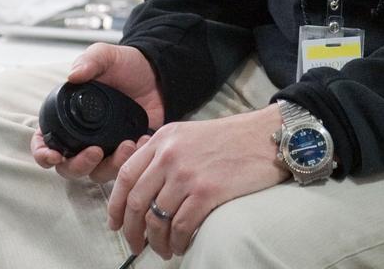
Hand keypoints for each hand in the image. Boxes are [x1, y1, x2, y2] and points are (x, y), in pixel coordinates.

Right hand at [30, 43, 164, 182]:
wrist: (157, 73)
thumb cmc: (125, 65)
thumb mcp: (106, 56)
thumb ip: (89, 61)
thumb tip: (74, 75)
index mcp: (69, 118)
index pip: (45, 143)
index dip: (43, 154)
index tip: (53, 156)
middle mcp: (83, 138)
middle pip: (69, 167)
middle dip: (78, 166)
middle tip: (95, 152)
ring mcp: (105, 148)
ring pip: (97, 173)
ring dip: (109, 166)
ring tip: (127, 145)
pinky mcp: (127, 152)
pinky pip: (125, 168)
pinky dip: (132, 160)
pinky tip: (142, 141)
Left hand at [108, 104, 287, 259]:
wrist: (268, 136)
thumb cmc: (233, 138)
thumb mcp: (190, 134)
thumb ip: (165, 153)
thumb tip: (145, 187)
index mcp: (164, 138)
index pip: (126, 176)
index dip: (115, 206)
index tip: (115, 224)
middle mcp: (170, 155)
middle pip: (137, 202)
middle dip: (133, 231)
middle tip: (137, 245)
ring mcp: (188, 174)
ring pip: (157, 219)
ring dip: (157, 242)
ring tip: (165, 250)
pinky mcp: (208, 192)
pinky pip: (181, 227)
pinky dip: (179, 242)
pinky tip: (182, 245)